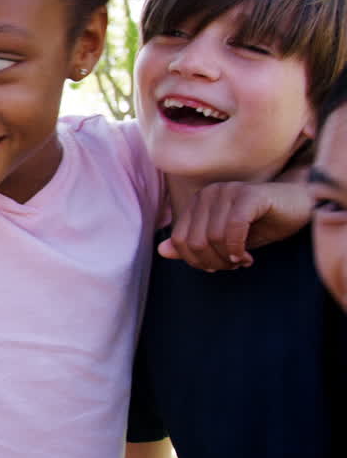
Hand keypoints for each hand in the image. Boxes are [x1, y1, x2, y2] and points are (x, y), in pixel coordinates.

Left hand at [159, 180, 312, 270]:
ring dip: (228, 258)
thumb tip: (161, 251)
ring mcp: (227, 191)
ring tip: (242, 260)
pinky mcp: (248, 195)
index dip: (195, 261)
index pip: (180, 240)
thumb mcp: (223, 240)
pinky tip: (246, 256)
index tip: (217, 266)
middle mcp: (207, 194)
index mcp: (197, 203)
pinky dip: (238, 248)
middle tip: (232, 266)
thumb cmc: (259, 224)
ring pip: (213, 238)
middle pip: (195, 241)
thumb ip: (194, 245)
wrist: (297, 206)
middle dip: (213, 262)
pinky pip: (233, 228)